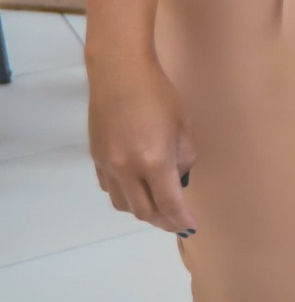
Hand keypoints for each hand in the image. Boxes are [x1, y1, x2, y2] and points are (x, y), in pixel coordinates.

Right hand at [88, 56, 197, 237]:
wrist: (118, 74)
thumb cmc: (159, 94)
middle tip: (178, 222)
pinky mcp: (96, 159)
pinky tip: (137, 188)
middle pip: (144, 211)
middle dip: (163, 221)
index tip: (192, 226)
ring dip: (143, 211)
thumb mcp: (183, 125)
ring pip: (124, 204)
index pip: (169, 203)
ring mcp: (107, 166)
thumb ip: (184, 157)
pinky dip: (126, 196)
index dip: (181, 219)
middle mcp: (126, 170)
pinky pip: (111, 189)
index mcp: (153, 162)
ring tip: (159, 208)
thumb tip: (178, 177)